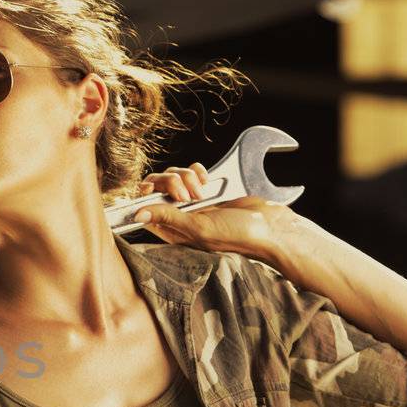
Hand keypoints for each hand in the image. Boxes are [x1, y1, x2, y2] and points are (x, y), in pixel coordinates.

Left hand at [134, 162, 292, 261]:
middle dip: (169, 183)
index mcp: (171, 230)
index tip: (151, 189)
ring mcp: (191, 201)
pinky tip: (208, 182)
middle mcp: (178, 215)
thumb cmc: (237, 235)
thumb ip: (169, 218)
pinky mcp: (205, 189)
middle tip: (186, 195)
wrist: (268, 225)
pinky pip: (190, 172)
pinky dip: (197, 172)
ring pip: (173, 176)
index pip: (143, 208)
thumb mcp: (199, 228)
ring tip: (203, 192)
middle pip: (156, 187)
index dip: (143, 195)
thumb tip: (138, 214)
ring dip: (186, 177)